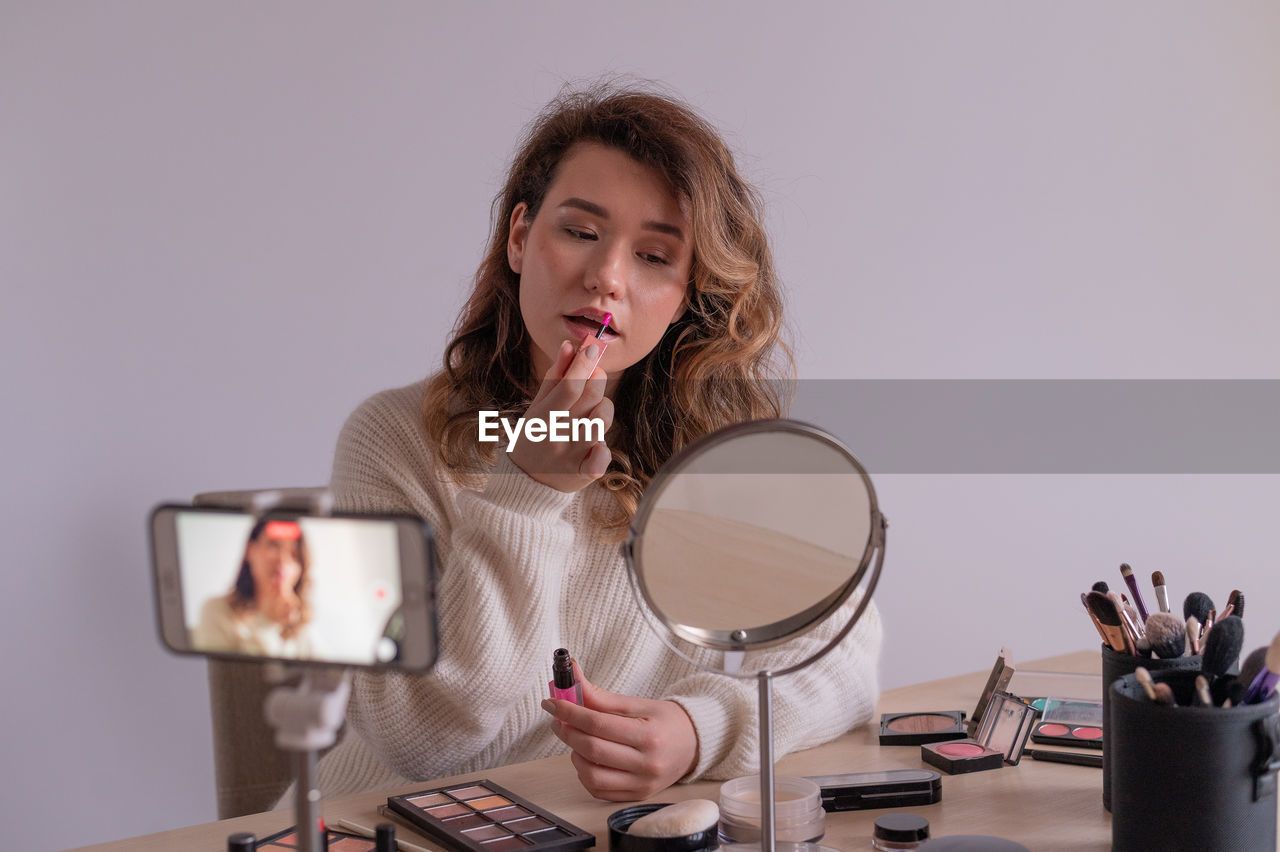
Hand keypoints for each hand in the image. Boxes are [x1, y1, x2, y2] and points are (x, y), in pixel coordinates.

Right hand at [508, 340, 613, 491]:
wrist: (525, 481)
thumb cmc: (535, 436)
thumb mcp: (538, 406)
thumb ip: (555, 377)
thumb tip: (569, 346)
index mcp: (542, 417)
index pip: (570, 387)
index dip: (584, 364)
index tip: (591, 348)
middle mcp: (557, 436)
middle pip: (590, 398)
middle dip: (597, 379)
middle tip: (593, 375)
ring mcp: (571, 456)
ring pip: (602, 421)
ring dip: (603, 408)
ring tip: (593, 410)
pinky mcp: (584, 474)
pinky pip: (603, 457)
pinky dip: (603, 449)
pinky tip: (595, 445)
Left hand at [541, 660, 697, 800]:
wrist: (694, 744)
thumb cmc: (666, 721)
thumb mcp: (638, 703)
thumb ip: (603, 697)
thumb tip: (572, 679)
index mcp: (649, 735)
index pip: (599, 724)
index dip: (570, 712)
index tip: (553, 702)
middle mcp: (647, 764)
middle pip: (592, 750)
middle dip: (567, 732)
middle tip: (558, 718)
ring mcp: (642, 785)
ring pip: (592, 776)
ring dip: (574, 755)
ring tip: (576, 739)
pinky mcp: (636, 797)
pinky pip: (599, 791)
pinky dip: (585, 774)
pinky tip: (587, 758)